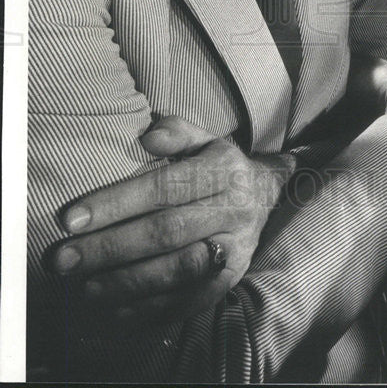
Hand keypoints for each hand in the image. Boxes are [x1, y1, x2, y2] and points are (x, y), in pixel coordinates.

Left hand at [49, 116, 294, 325]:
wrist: (267, 195)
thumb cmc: (218, 166)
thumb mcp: (205, 138)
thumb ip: (177, 131)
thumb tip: (147, 136)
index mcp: (222, 170)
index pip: (164, 187)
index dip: (116, 202)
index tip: (71, 218)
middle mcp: (232, 209)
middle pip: (167, 232)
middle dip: (110, 247)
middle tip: (63, 259)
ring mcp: (234, 248)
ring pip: (178, 270)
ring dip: (128, 282)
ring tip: (85, 288)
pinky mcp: (230, 279)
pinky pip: (189, 301)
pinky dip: (151, 311)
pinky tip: (116, 312)